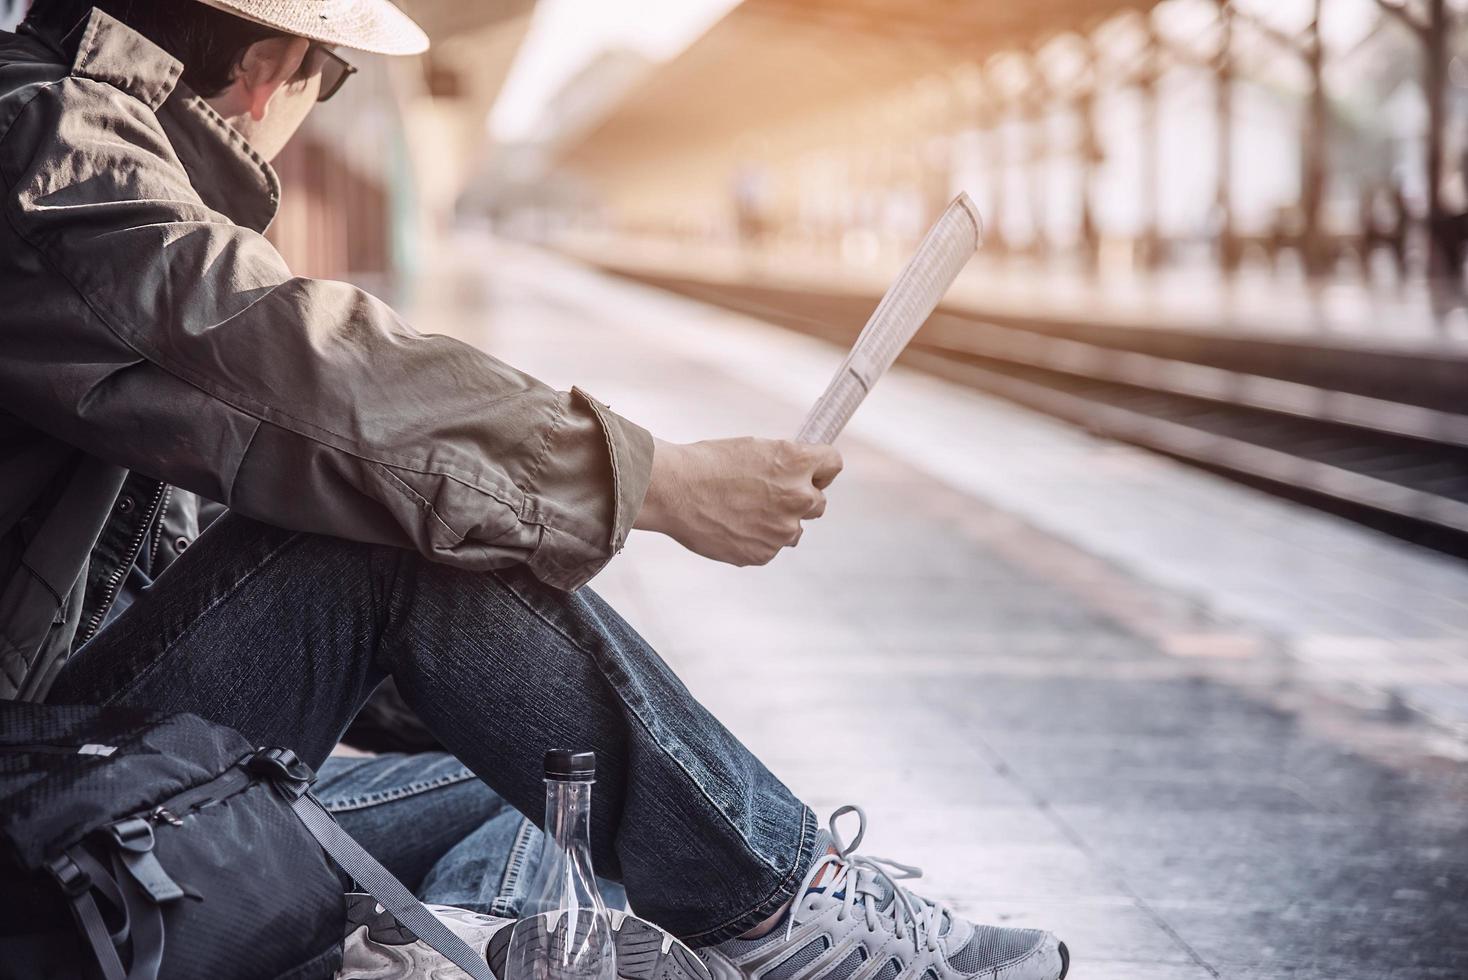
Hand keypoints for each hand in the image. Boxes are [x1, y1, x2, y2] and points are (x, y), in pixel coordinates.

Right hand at [634, 437, 842, 565]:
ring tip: (744, 511)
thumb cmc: (707, 464)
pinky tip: (734, 525)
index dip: (820, 468)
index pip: (833, 464)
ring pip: (794, 529)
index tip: (812, 472)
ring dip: (779, 522)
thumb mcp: (755, 448)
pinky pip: (772, 546)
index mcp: (797, 463)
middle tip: (770, 493)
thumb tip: (803, 473)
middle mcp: (798, 497)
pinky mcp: (764, 553)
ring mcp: (782, 530)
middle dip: (800, 498)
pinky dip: (758, 539)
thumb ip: (787, 463)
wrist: (673, 491)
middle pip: (819, 502)